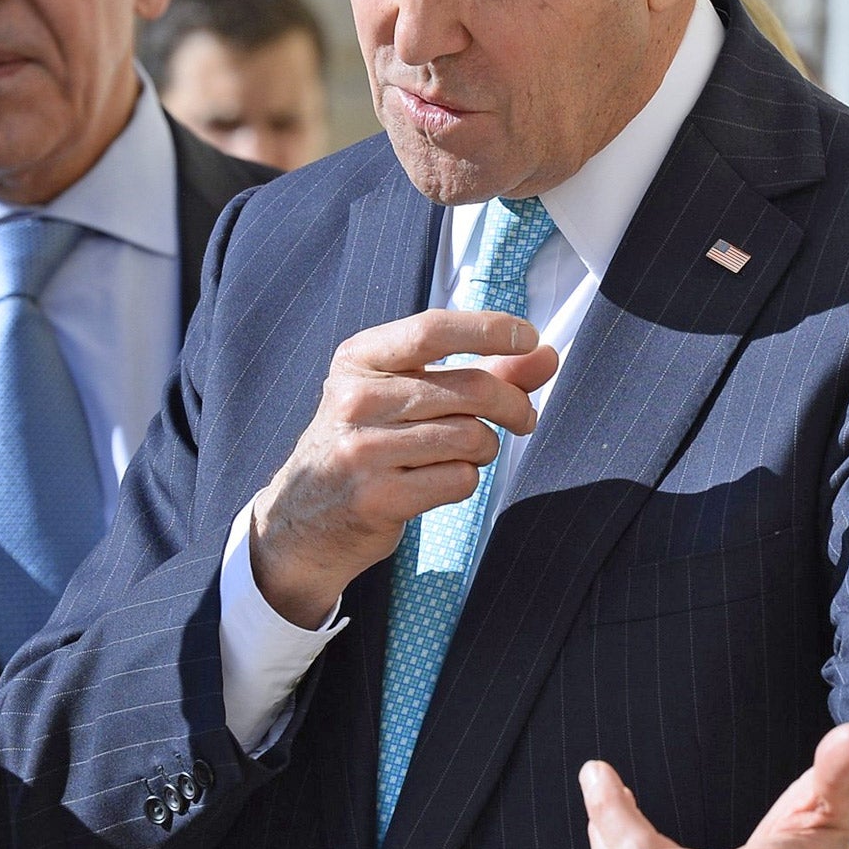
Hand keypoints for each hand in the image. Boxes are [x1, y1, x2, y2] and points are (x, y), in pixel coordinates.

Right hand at [248, 310, 558, 626]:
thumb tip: (545, 354)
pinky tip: (438, 480)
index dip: (489, 330)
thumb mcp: (405, 394)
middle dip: (513, 404)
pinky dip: (464, 480)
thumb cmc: (367, 443)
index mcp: (357, 359)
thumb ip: (479, 369)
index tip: (528, 337)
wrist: (302, 519)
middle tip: (522, 418)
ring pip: (471, 437)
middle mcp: (355, 398)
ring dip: (484, 448)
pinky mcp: (378, 496)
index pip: (433, 330)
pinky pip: (459, 479)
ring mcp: (363, 449)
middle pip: (470, 388)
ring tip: (463, 453)